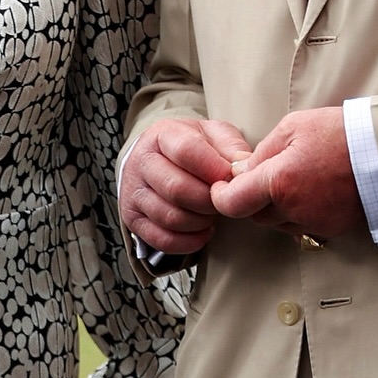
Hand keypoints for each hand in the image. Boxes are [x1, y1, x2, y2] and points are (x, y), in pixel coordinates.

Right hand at [120, 118, 254, 252]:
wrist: (159, 159)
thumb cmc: (193, 148)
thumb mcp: (214, 135)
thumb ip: (232, 147)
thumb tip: (245, 168)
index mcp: (161, 135)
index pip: (186, 151)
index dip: (214, 169)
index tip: (230, 179)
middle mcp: (141, 162)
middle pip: (177, 189)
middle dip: (209, 200)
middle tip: (223, 200)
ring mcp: (133, 192)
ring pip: (170, 217)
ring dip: (201, 222)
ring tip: (212, 214)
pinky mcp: (133, 219)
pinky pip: (163, 240)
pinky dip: (189, 242)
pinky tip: (203, 231)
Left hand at [209, 107, 362, 242]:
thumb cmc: (341, 133)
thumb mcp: (293, 127)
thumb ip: (261, 152)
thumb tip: (242, 171)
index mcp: (280, 181)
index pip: (233, 204)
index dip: (221, 196)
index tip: (222, 186)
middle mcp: (294, 208)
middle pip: (254, 215)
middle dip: (252, 198)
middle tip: (263, 176)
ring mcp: (314, 222)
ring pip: (277, 223)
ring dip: (275, 207)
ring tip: (293, 180)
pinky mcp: (331, 229)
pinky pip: (301, 226)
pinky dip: (298, 213)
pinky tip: (310, 191)